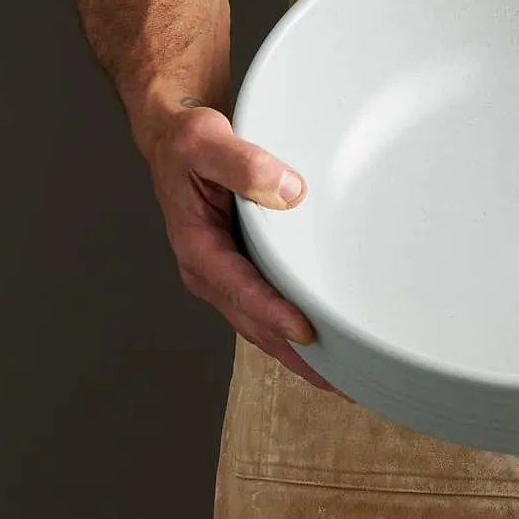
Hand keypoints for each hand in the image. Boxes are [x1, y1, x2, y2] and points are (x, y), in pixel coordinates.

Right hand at [146, 103, 341, 393]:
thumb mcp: (204, 140)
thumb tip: (287, 190)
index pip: (240, 290)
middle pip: (256, 325)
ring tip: (344, 377)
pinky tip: (327, 345)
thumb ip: (242, 163)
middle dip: (295, 356)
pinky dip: (295, 333)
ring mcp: (227, 275)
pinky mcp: (244, 270)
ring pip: (263, 327)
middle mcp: (210, 271)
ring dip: (299, 355)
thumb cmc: (185, 140)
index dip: (272, 314)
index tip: (306, 334)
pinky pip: (269, 311)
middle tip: (341, 381)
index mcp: (198, 247)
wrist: (175, 138)